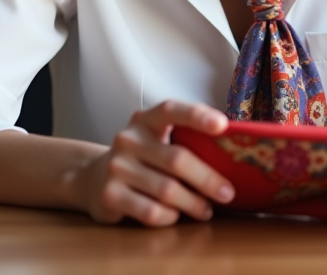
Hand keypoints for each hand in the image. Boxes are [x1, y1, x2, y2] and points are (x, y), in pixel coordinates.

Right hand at [78, 100, 235, 225]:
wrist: (93, 179)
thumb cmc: (142, 159)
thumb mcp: (157, 141)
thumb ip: (185, 141)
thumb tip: (233, 154)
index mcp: (145, 120)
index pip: (171, 110)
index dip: (197, 116)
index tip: (223, 126)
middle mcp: (128, 139)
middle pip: (177, 159)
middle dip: (207, 179)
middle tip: (228, 193)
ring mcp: (116, 167)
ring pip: (166, 190)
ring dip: (193, 203)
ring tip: (207, 211)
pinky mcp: (109, 195)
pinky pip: (150, 211)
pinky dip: (170, 217)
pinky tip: (176, 216)